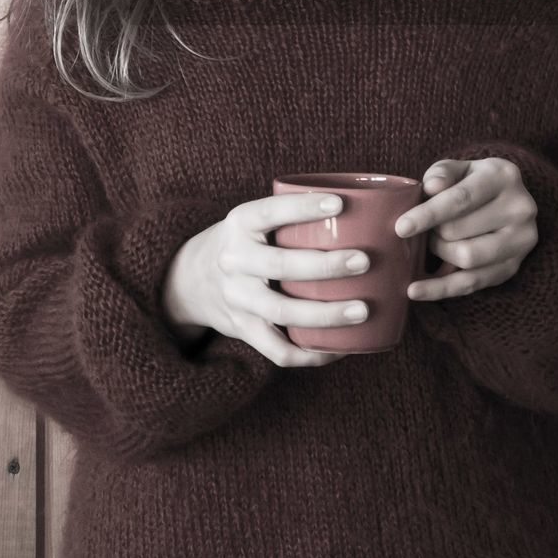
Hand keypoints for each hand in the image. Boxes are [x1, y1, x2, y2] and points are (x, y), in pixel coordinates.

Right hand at [168, 192, 371, 367]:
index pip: (270, 211)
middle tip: (364, 261)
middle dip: (326, 265)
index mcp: (240, 223)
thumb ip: (292, 216)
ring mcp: (236, 298)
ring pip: (282, 313)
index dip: (303, 207)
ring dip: (325, 314)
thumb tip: (363, 211)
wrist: (193, 278)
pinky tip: (341, 348)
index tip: (339, 204)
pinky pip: (278, 350)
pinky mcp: (243, 329)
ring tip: (362, 309)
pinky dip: (311, 354)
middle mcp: (234, 260)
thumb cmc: (247, 242)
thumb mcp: (254, 219)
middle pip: (280, 266)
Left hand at [394, 157, 538, 300]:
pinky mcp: (513, 267)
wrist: (504, 199)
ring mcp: (521, 241)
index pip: (461, 199)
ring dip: (440, 252)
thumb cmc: (472, 182)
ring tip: (435, 241)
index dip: (428, 215)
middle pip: (459, 231)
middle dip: (432, 232)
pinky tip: (415, 289)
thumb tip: (432, 187)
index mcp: (503, 176)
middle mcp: (520, 209)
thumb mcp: (457, 168)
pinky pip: (471, 284)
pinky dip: (440, 289)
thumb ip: (442, 173)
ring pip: (467, 259)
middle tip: (425, 227)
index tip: (401, 227)